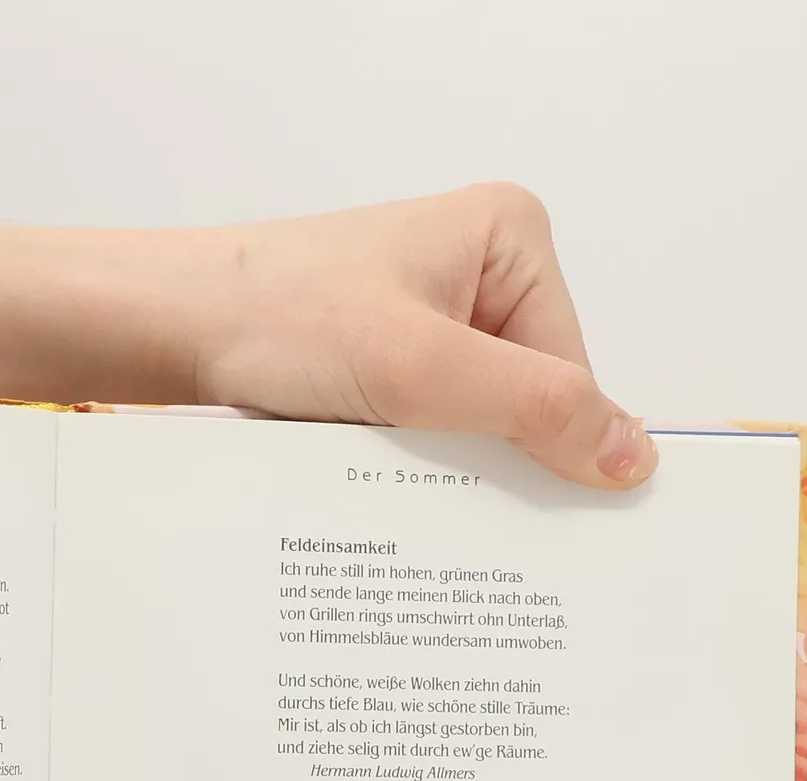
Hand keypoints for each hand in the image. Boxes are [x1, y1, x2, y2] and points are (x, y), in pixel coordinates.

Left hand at [186, 183, 658, 488]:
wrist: (170, 328)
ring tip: (407, 497)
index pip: (570, 372)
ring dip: (443, 468)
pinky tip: (381, 488)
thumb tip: (636, 457)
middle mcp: (478, 270)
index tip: (530, 514)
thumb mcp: (420, 368)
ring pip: (472, 424)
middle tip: (461, 516)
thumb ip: (533, 409)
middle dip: (491, 456)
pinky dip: (407, 465)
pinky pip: (426, 429)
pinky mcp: (384, 361)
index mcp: (511, 238)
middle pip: (525, 400)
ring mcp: (428, 317)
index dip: (548, 444)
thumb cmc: (280, 320)